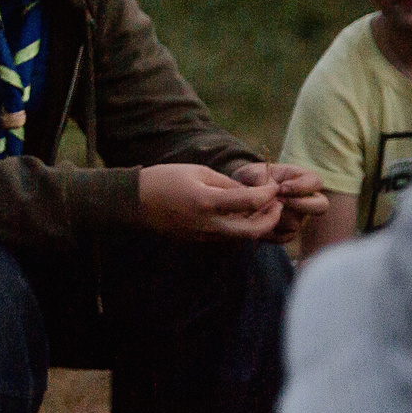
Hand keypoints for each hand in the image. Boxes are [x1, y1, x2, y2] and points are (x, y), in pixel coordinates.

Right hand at [138, 162, 281, 240]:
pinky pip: (226, 237)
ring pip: (241, 237)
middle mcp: (208, 224)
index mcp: (208, 202)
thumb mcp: (199, 172)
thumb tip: (251, 193)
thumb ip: (228, 184)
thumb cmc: (165, 179)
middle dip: (271, 218)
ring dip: (257, 224)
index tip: (273, 186)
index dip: (269, 193)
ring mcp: (203, 236)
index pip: (252, 201)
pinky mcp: (198, 240)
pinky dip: (240, 227)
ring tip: (261, 208)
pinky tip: (239, 214)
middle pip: (254, 231)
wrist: (134, 201)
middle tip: (277, 204)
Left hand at [232, 160, 326, 240]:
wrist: (237, 199)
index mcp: (300, 179)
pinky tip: (256, 222)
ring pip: (296, 222)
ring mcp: (297, 217)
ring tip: (257, 209)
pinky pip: (285, 236)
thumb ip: (258, 175)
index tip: (281, 188)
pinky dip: (269, 231)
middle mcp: (304, 199)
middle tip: (279, 201)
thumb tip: (268, 187)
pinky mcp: (286, 232)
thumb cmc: (248, 180)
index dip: (302, 186)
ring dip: (276, 217)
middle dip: (301, 205)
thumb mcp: (249, 172)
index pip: (315, 182)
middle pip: (321, 206)